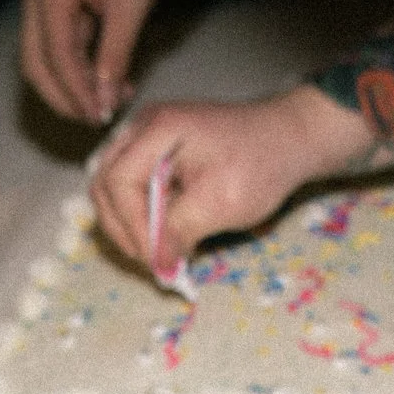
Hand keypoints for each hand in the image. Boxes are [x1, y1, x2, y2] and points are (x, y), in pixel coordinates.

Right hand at [20, 0, 171, 123]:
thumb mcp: (131, 5)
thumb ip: (115, 56)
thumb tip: (105, 101)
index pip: (56, 53)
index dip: (76, 91)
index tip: (99, 115)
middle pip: (36, 64)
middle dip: (65, 97)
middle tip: (97, 117)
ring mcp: (40, 3)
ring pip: (43, 63)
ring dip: (72, 89)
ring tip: (109, 101)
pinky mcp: (53, 11)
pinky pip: (59, 52)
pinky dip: (79, 73)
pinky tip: (106, 84)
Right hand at [89, 88, 371, 274]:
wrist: (289, 139)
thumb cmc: (263, 162)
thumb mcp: (224, 201)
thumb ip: (182, 230)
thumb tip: (157, 265)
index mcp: (158, 129)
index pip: (118, 182)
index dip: (131, 226)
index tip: (156, 258)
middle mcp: (143, 129)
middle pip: (104, 185)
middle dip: (123, 228)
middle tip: (153, 261)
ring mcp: (146, 140)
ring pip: (112, 189)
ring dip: (129, 225)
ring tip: (158, 252)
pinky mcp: (155, 154)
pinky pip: (131, 189)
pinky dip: (141, 217)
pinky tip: (164, 236)